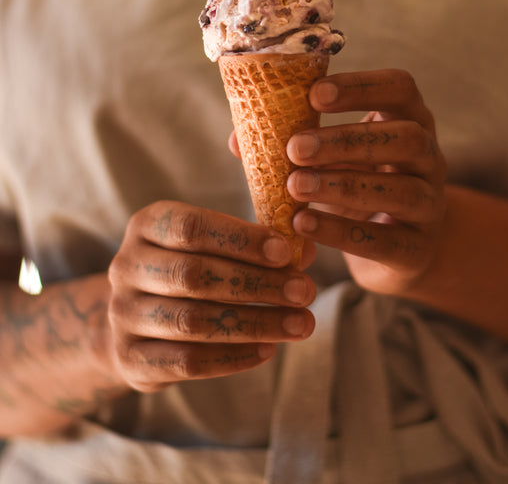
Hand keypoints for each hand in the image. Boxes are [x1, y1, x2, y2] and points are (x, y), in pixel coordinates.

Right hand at [107, 201, 315, 391]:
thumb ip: (257, 243)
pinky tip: (269, 349)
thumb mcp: (214, 244)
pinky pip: (186, 361)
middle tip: (305, 291)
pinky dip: (232, 357)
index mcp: (147, 225)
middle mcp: (127, 266)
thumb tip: (304, 250)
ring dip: (255, 323)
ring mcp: (123, 314)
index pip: (191, 228)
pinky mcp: (129, 357)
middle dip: (257, 284)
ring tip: (301, 324)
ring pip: (192, 322)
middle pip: (193, 275)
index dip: (240, 239)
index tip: (285, 252)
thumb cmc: (189, 268)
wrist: (134, 319)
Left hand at [285, 69, 447, 296]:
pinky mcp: (419, 249)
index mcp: (409, 119)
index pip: (400, 87)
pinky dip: (342, 233)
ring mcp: (432, 204)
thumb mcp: (333, 157)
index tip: (314, 94)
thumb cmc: (358, 186)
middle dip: (347, 140)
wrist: (399, 249)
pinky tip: (303, 224)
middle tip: (294, 148)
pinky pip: (387, 241)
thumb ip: (293, 142)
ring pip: (402, 189)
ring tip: (295, 186)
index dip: (361, 87)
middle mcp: (431, 156)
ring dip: (343, 185)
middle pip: (405, 137)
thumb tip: (239, 140)